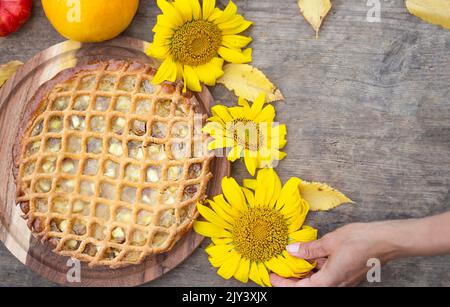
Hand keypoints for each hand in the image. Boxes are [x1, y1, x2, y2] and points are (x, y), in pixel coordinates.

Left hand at [270, 222, 398, 286]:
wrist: (385, 240)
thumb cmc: (361, 241)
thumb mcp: (329, 242)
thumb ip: (309, 249)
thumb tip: (291, 250)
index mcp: (330, 280)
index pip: (301, 288)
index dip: (284, 284)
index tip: (272, 276)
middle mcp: (336, 284)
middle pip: (308, 286)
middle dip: (291, 279)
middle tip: (277, 269)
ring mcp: (341, 280)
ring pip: (316, 281)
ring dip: (302, 273)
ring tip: (289, 261)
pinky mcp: (345, 274)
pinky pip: (325, 275)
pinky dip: (314, 268)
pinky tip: (308, 256)